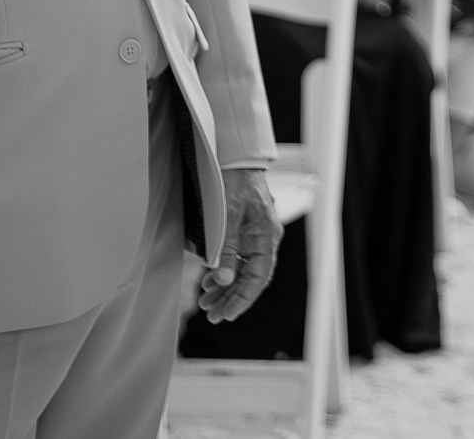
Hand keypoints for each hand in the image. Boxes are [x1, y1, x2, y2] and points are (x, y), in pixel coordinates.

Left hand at [199, 168, 279, 322]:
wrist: (234, 158)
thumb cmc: (234, 181)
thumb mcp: (227, 215)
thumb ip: (226, 248)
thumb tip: (224, 279)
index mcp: (267, 235)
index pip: (259, 276)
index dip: (244, 298)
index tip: (228, 314)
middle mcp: (263, 239)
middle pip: (250, 278)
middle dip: (232, 298)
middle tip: (213, 316)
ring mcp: (252, 236)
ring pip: (241, 271)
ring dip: (225, 288)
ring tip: (206, 304)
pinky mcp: (242, 232)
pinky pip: (235, 259)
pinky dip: (222, 273)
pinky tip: (208, 284)